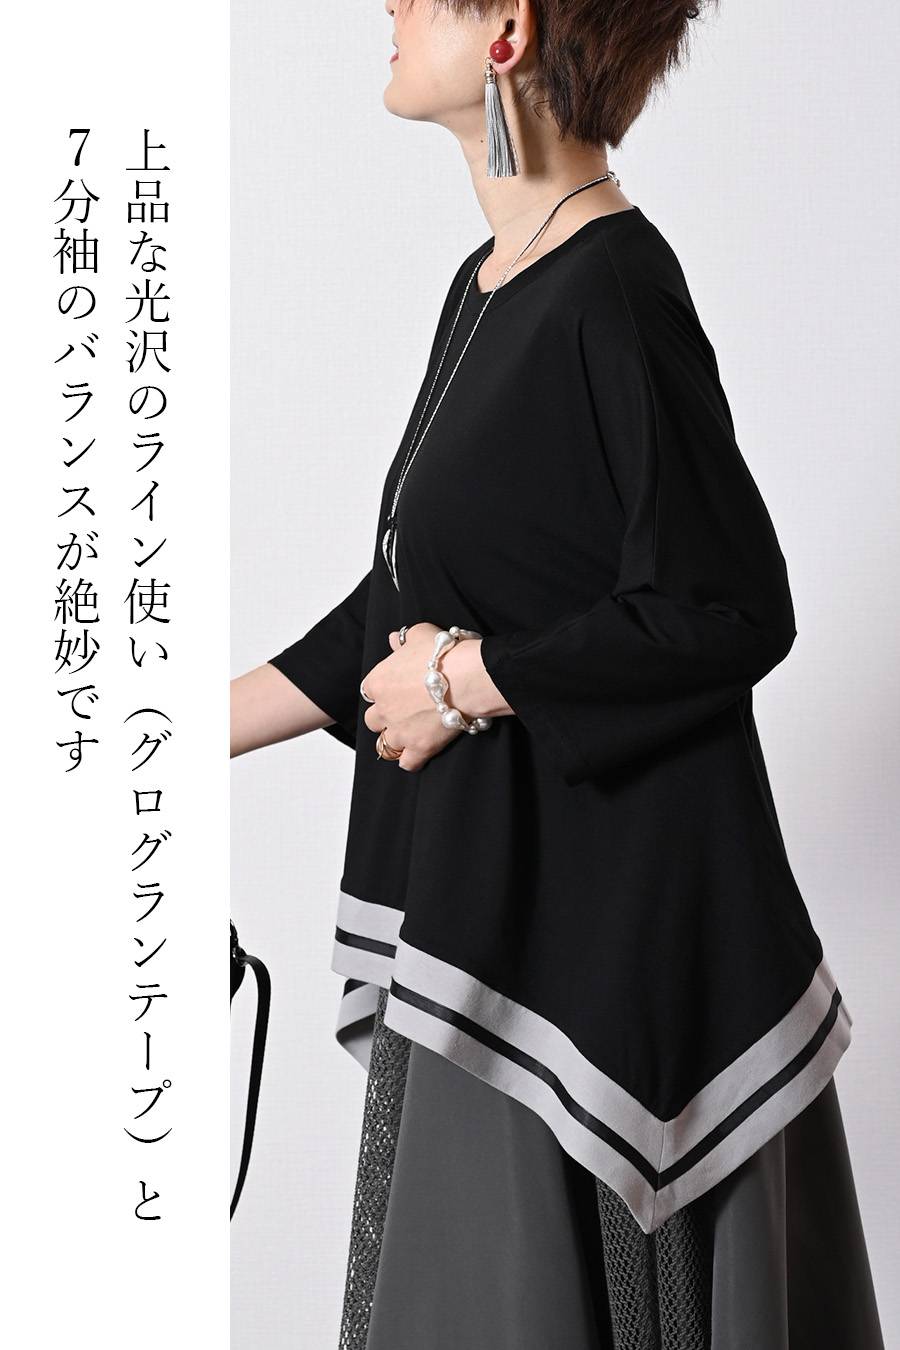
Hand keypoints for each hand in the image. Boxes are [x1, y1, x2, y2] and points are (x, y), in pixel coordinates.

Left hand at [361, 623, 460, 771]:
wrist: (466, 677)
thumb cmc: (443, 654)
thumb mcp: (420, 634)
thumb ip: (403, 639)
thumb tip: (394, 640)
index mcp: (378, 682)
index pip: (369, 691)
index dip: (383, 692)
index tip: (395, 691)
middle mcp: (384, 709)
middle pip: (373, 721)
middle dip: (386, 718)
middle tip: (404, 713)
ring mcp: (400, 731)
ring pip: (386, 744)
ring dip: (396, 740)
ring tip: (411, 734)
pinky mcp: (419, 747)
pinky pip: (407, 763)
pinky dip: (411, 761)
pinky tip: (418, 754)